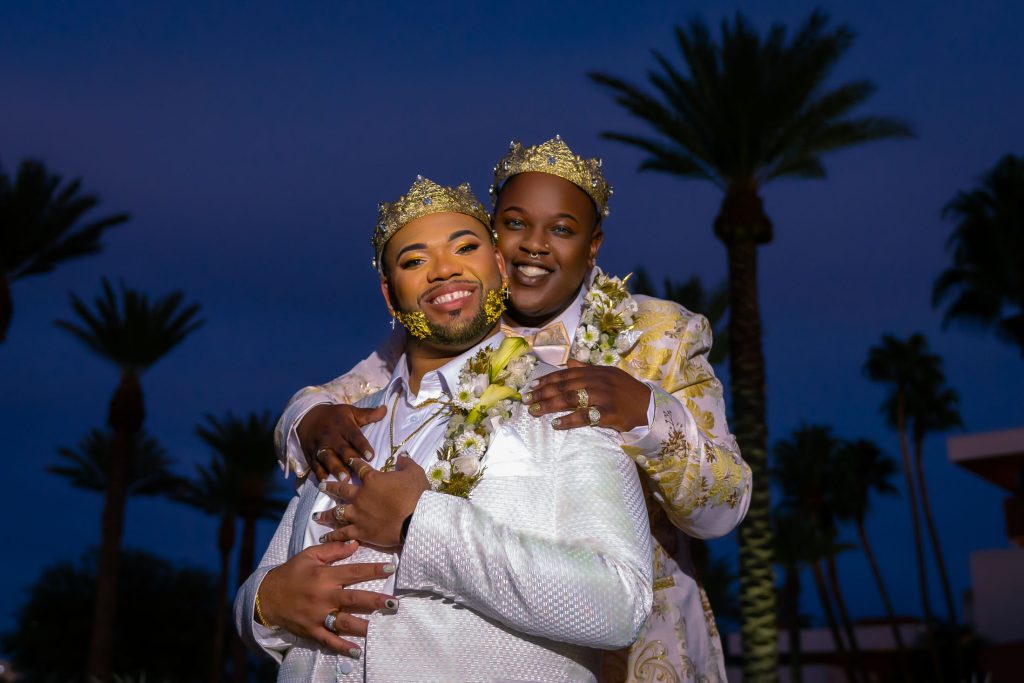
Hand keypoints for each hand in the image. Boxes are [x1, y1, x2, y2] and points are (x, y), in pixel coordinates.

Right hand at [257, 542, 397, 657]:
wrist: (266, 596)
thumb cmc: (291, 573)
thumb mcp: (309, 555)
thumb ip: (333, 550)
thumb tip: (355, 543)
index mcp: (325, 576)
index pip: (354, 572)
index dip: (373, 570)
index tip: (391, 568)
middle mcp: (324, 597)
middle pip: (354, 599)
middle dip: (375, 601)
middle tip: (393, 603)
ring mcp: (318, 616)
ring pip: (344, 622)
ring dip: (364, 626)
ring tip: (381, 628)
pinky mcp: (312, 630)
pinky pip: (329, 640)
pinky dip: (342, 647)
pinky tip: (356, 651)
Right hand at [298, 404, 386, 480]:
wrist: (308, 417)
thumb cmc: (336, 417)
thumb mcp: (351, 412)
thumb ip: (368, 414)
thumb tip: (385, 409)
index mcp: (343, 425)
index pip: (354, 436)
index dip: (362, 446)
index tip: (370, 456)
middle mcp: (331, 436)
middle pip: (341, 449)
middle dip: (349, 459)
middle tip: (357, 470)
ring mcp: (320, 446)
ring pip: (327, 458)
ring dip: (335, 468)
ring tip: (344, 479)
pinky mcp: (311, 455)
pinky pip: (314, 464)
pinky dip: (319, 473)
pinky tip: (325, 481)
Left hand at [317, 454, 428, 546]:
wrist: (416, 520)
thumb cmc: (416, 495)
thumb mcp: (414, 472)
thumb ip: (406, 463)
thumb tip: (401, 455)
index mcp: (372, 480)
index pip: (360, 468)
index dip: (354, 463)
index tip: (349, 460)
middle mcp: (360, 496)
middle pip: (341, 490)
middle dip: (330, 487)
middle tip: (321, 486)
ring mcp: (358, 515)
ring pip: (337, 513)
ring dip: (325, 514)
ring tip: (316, 516)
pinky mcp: (361, 532)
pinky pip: (343, 534)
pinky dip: (333, 536)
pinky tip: (325, 537)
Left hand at [522, 359, 651, 431]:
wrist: (650, 408)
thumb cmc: (626, 392)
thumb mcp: (609, 374)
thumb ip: (587, 368)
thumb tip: (568, 362)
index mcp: (596, 371)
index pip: (566, 374)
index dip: (547, 380)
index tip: (532, 387)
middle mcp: (598, 381)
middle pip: (564, 386)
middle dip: (542, 393)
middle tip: (527, 401)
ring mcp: (604, 397)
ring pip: (571, 400)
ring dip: (550, 405)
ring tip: (535, 411)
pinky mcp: (609, 414)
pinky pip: (585, 417)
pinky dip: (568, 420)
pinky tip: (556, 424)